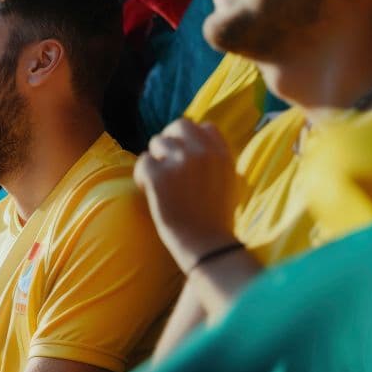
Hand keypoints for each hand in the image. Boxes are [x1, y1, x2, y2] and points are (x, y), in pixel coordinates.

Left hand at [134, 119, 239, 270]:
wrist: (206, 246)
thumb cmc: (215, 220)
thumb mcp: (229, 182)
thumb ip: (216, 159)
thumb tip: (201, 138)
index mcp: (223, 154)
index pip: (205, 126)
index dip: (191, 139)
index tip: (186, 157)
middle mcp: (203, 152)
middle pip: (178, 126)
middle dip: (169, 142)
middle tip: (166, 165)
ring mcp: (180, 162)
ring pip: (156, 143)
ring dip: (155, 161)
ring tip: (160, 184)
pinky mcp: (159, 175)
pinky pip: (142, 162)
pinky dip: (142, 177)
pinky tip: (149, 192)